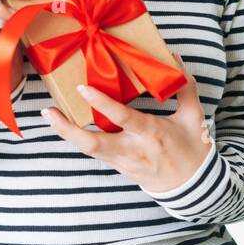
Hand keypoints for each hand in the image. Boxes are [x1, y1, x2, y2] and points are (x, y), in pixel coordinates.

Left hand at [40, 51, 213, 192]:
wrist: (194, 187)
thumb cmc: (193, 148)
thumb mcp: (194, 116)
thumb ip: (185, 86)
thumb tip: (174, 57)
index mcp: (152, 133)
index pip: (123, 118)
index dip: (102, 104)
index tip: (83, 88)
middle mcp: (133, 149)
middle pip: (93, 143)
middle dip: (67, 129)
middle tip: (49, 111)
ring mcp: (123, 161)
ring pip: (88, 150)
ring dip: (66, 133)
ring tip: (50, 115)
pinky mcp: (119, 168)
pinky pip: (95, 152)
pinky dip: (79, 139)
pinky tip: (67, 126)